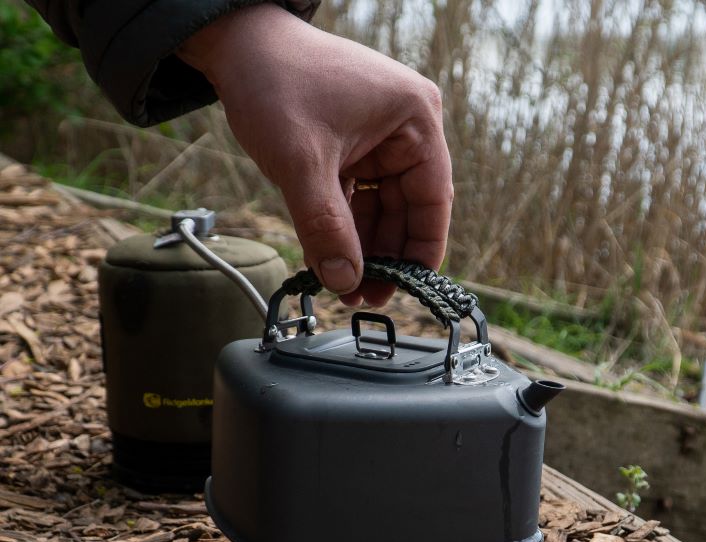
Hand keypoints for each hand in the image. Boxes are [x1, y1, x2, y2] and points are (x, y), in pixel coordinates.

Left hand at [179, 4, 452, 306]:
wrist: (237, 45)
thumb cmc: (276, 81)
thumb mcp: (302, 162)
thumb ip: (325, 226)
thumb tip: (344, 281)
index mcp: (415, 121)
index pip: (432, 201)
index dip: (420, 251)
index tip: (406, 289)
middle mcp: (406, 131)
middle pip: (406, 211)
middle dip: (383, 255)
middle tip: (362, 295)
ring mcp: (379, 142)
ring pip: (379, 211)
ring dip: (360, 248)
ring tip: (342, 284)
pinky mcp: (354, 151)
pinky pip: (356, 200)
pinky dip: (341, 229)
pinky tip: (327, 257)